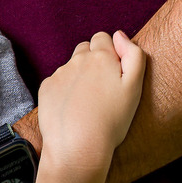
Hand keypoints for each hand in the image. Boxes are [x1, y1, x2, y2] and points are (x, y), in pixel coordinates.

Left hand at [36, 30, 144, 182]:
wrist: (78, 147)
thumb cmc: (111, 121)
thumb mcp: (134, 88)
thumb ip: (133, 55)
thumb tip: (119, 35)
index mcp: (101, 57)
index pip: (103, 38)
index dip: (110, 53)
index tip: (113, 74)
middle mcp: (77, 59)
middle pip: (85, 49)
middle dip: (93, 61)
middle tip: (101, 89)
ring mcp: (59, 73)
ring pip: (71, 67)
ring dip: (79, 76)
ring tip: (87, 103)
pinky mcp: (46, 88)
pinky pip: (57, 82)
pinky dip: (64, 90)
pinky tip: (72, 109)